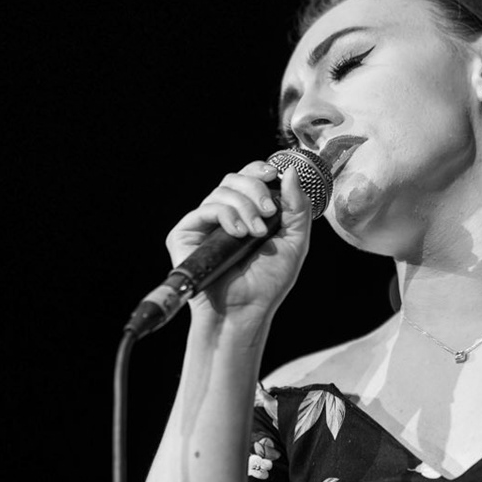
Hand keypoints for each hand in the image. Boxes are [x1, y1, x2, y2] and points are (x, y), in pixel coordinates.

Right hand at [163, 157, 316, 321]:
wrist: (245, 312)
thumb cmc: (267, 284)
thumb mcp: (294, 242)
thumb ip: (297, 208)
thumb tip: (290, 171)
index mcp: (246, 213)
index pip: (247, 177)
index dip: (258, 170)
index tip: (272, 174)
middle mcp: (222, 215)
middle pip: (234, 179)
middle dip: (255, 190)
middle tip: (268, 213)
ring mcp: (203, 224)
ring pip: (221, 192)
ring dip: (244, 207)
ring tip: (255, 233)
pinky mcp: (184, 234)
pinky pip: (205, 209)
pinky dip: (225, 215)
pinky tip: (238, 233)